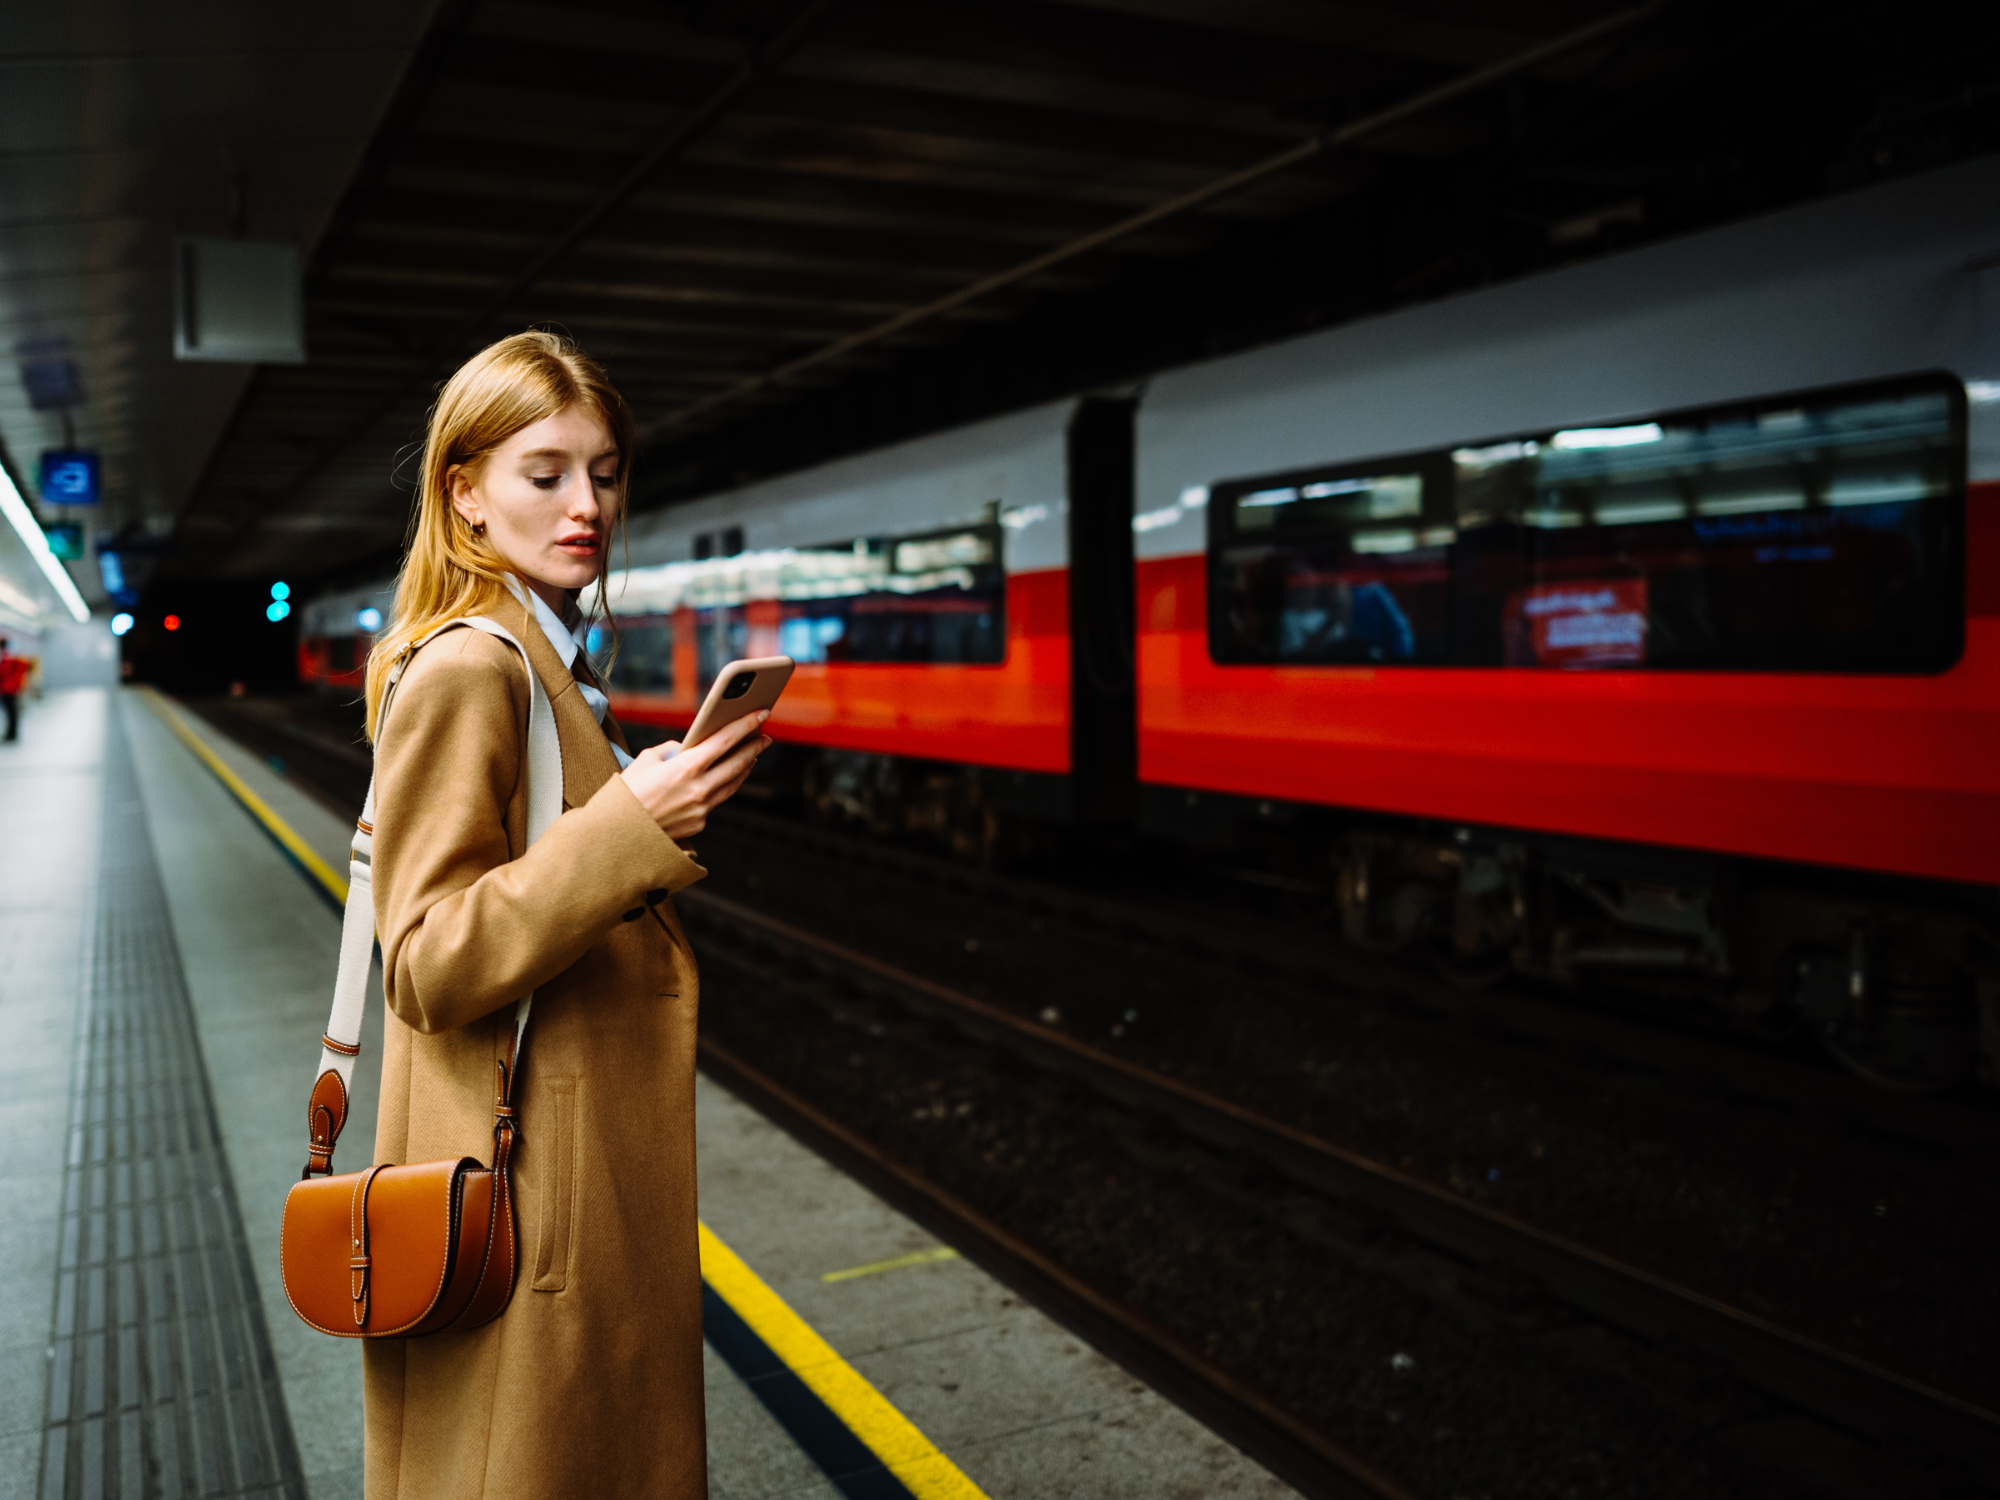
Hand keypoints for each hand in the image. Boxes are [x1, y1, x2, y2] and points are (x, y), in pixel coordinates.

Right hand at [620, 712, 769, 842]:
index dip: (745, 725)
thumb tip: (688, 748)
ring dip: (745, 767)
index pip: (724, 740)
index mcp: (686, 767)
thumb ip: (672, 749)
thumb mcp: (646, 760)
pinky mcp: (699, 823)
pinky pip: (716, 800)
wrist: (617, 834)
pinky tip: (728, 777)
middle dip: (754, 746)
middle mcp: (699, 788)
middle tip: (765, 736)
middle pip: (738, 763)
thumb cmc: (628, 792)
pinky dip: (723, 786)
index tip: (761, 713)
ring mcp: (702, 809)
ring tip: (752, 755)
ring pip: (732, 784)